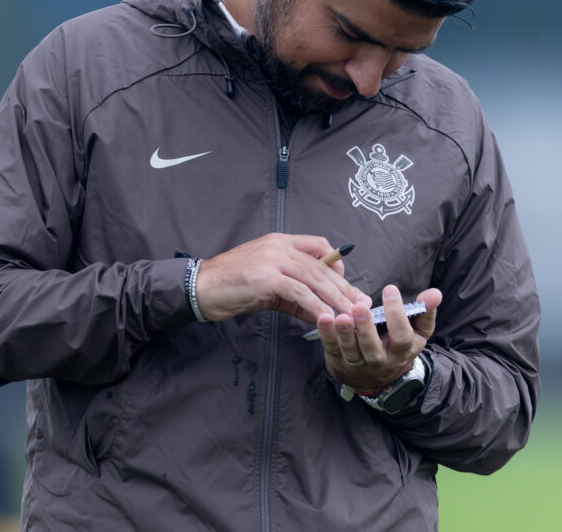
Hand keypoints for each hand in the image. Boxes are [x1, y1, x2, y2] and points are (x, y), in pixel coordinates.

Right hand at [195, 234, 368, 323]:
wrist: (199, 288)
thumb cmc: (231, 287)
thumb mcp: (269, 288)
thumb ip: (296, 296)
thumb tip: (323, 312)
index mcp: (280, 242)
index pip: (319, 246)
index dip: (337, 265)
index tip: (347, 287)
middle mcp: (279, 246)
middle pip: (322, 266)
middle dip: (345, 287)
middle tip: (362, 304)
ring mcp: (272, 259)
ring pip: (314, 278)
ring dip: (336, 298)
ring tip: (351, 315)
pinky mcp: (266, 277)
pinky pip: (299, 292)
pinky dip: (316, 306)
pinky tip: (327, 318)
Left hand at [318, 284, 441, 391]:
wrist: (376, 376)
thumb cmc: (397, 344)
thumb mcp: (416, 332)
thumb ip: (425, 312)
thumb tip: (435, 293)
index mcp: (402, 351)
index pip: (402, 336)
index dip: (397, 315)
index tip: (390, 290)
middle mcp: (381, 360)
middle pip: (373, 348)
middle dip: (366, 328)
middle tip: (360, 307)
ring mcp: (359, 363)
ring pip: (351, 351)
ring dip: (344, 334)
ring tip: (341, 316)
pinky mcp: (339, 360)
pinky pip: (332, 348)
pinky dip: (326, 334)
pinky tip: (324, 318)